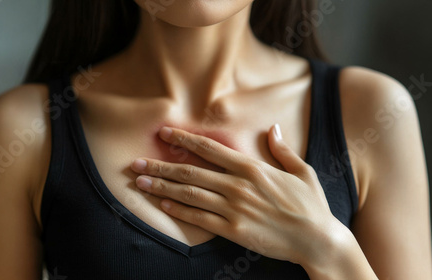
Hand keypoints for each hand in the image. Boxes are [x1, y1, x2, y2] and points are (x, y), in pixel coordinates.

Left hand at [130, 124, 345, 265]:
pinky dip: (179, 212)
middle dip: (160, 166)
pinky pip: (200, 220)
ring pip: (190, 195)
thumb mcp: (302, 171)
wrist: (317, 239)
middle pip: (191, 172)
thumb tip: (274, 129)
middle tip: (136, 162)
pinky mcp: (233, 232)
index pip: (209, 148)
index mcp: (252, 167)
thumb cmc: (311, 205)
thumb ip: (282, 150)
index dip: (183, 140)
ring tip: (140, 183)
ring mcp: (234, 209)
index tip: (163, 133)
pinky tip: (162, 206)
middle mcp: (238, 185)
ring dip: (162, 188)